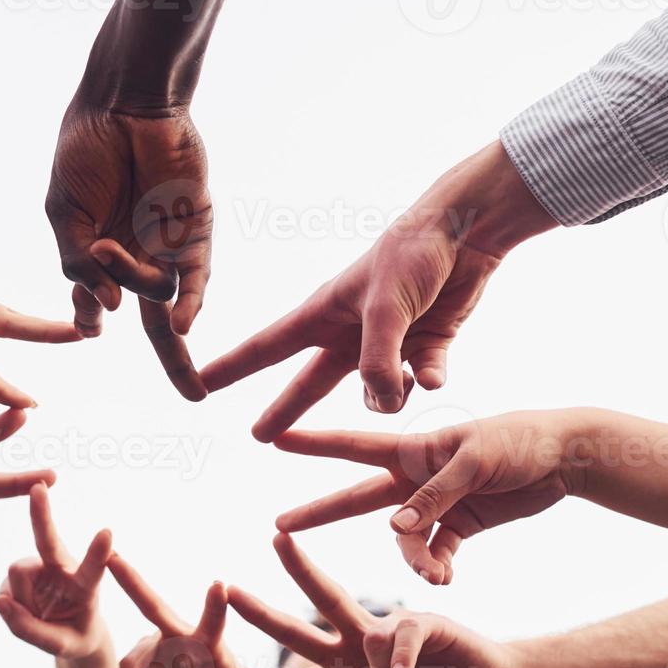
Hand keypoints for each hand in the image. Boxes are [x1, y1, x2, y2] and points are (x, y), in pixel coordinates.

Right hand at [0, 482, 111, 659]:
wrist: (71, 631)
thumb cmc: (75, 637)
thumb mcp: (62, 646)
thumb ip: (30, 630)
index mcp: (87, 586)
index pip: (93, 569)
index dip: (97, 552)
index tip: (107, 532)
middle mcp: (64, 567)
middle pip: (48, 540)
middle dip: (41, 514)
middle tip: (38, 486)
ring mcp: (41, 565)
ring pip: (16, 573)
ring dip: (19, 598)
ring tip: (37, 613)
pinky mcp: (23, 569)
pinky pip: (5, 585)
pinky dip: (10, 602)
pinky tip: (26, 606)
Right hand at [46, 102, 209, 400]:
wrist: (122, 104)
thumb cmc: (86, 150)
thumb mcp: (64, 214)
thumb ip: (79, 265)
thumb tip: (107, 315)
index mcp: (98, 256)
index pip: (97, 305)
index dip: (90, 321)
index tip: (90, 330)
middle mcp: (138, 260)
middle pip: (155, 325)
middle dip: (177, 365)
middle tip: (191, 390)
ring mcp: (167, 249)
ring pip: (158, 297)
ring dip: (131, 280)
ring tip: (109, 244)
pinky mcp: (193, 232)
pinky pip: (194, 279)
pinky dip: (187, 304)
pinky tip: (180, 326)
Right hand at [108, 554, 255, 667]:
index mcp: (208, 640)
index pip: (212, 620)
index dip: (215, 605)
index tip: (221, 585)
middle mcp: (178, 631)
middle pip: (151, 607)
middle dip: (131, 580)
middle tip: (112, 555)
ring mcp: (157, 640)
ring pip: (130, 665)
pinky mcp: (144, 653)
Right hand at [200, 141, 556, 440]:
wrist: (467, 231)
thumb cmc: (413, 253)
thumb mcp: (385, 309)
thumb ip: (377, 361)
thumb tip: (380, 404)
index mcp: (324, 314)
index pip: (267, 348)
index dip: (234, 369)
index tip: (201, 384)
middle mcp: (351, 332)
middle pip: (311, 382)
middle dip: (288, 408)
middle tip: (262, 436)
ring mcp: (390, 342)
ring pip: (379, 392)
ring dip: (392, 393)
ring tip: (410, 378)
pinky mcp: (428, 344)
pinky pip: (424, 379)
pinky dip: (431, 378)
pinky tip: (436, 373)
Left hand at [227, 533, 510, 667]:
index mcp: (346, 659)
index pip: (296, 634)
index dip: (264, 617)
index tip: (230, 595)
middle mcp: (365, 635)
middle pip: (326, 596)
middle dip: (300, 568)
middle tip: (275, 537)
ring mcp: (395, 626)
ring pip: (371, 640)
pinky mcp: (427, 623)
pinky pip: (404, 640)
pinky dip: (400, 665)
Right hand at [272, 411, 578, 583]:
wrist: (565, 457)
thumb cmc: (518, 442)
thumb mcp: (475, 462)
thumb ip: (433, 495)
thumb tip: (391, 529)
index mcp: (414, 448)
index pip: (352, 445)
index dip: (312, 444)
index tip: (275, 438)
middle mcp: (416, 476)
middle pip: (358, 497)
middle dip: (320, 511)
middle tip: (280, 525)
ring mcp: (436, 502)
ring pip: (405, 538)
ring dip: (414, 559)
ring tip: (436, 576)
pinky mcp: (460, 525)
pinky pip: (436, 552)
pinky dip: (438, 566)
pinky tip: (448, 577)